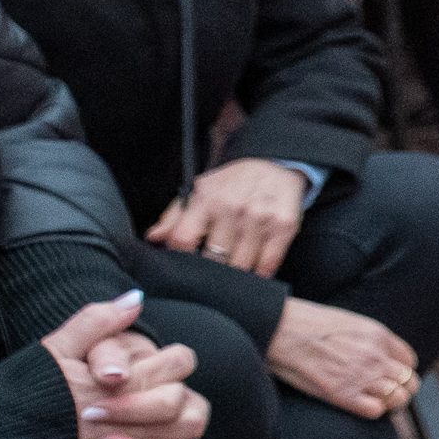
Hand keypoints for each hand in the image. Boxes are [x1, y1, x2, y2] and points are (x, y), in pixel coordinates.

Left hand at [40, 296, 201, 438]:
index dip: (151, 375)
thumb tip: (134, 302)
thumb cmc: (50, 386)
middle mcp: (169, 409)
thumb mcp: (64, 350)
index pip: (181, 363)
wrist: (25, 432)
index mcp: (154, 373)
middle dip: (142, 415)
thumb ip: (98, 322)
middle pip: (190, 412)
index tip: (107, 383)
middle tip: (94, 416)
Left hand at [147, 160, 308, 280]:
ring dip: (237, 273)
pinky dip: (260, 272)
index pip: (183, 240)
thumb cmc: (232, 184)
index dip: (180, 258)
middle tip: (213, 270)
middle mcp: (232, 207)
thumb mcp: (200, 191)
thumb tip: (155, 238)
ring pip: (241, 265)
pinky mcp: (283, 226)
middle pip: (214, 259)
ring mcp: (259, 218)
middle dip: (211, 270)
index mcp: (206, 199)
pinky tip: (255, 268)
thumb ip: (174, 216)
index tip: (185, 265)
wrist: (274, 165)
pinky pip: (268, 263)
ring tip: (234, 269)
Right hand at [267, 299, 420, 423]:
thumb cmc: (306, 325)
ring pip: (397, 398)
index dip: (401, 370)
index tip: (391, 376)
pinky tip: (359, 404)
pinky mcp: (344, 395)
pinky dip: (372, 410)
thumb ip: (370, 340)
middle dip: (400, 388)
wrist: (281, 331)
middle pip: (408, 381)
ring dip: (388, 402)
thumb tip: (380, 356)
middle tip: (385, 392)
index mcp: (379, 335)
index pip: (409, 360)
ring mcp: (362, 376)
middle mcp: (376, 356)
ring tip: (372, 400)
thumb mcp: (350, 323)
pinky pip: (375, 411)